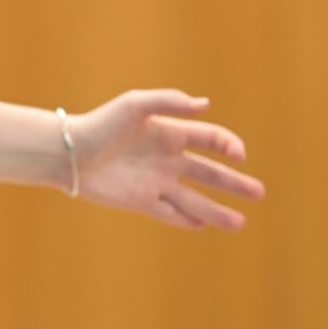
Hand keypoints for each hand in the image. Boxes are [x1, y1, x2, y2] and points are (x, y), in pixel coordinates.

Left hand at [67, 90, 265, 230]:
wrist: (68, 152)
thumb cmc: (100, 124)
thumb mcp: (135, 105)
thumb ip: (169, 102)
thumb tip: (205, 105)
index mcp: (171, 133)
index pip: (210, 139)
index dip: (228, 145)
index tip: (238, 155)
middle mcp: (168, 160)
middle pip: (210, 173)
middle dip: (234, 183)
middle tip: (259, 193)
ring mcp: (155, 182)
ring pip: (193, 200)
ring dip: (216, 211)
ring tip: (240, 223)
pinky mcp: (140, 201)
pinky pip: (168, 214)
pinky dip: (185, 220)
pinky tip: (203, 227)